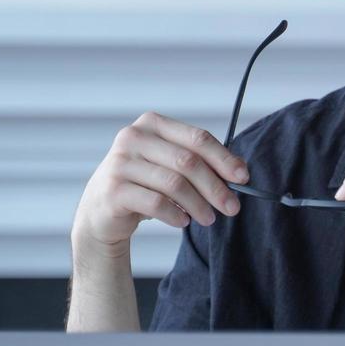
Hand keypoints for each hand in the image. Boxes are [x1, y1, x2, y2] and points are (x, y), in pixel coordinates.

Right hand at [71, 111, 247, 259]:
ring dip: (199, 204)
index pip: (197, 138)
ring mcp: (120, 162)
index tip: (243, 178)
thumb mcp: (170, 165)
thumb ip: (200, 162)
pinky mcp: (113, 189)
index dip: (224, 159)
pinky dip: (176, 214)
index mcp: (152, 124)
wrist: (101, 209)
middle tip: (232, 208)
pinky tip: (184, 222)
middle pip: (188, 161)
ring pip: (174, 183)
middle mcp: (133, 137)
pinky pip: (156, 203)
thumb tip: (240, 172)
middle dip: (216, 187)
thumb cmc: (144, 184)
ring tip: (209, 218)